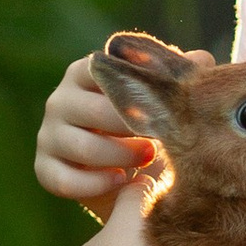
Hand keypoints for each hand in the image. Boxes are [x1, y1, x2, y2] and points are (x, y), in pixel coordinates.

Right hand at [35, 43, 211, 212]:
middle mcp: (60, 99)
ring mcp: (48, 134)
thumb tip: (200, 60)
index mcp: (85, 73)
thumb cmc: (150, 129)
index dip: (135, 91)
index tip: (161, 108)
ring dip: (119, 156)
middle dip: (131, 128)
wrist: (131, 178)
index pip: (101, 70)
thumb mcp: (166, 103)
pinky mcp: (44, 167)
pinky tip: (121, 182)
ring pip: (80, 146)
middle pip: (94, 110)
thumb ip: (178, 79)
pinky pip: (62, 179)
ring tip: (147, 160)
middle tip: (159, 140)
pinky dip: (95, 185)